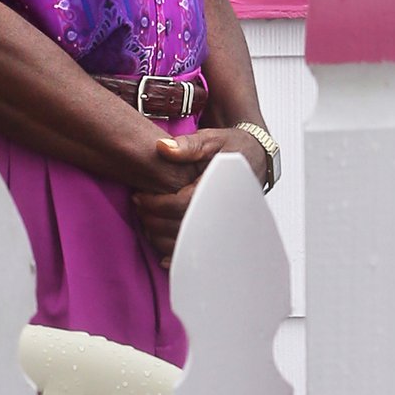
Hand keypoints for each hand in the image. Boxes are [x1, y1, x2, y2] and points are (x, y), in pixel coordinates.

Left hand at [128, 123, 269, 265]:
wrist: (256, 157)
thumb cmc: (231, 147)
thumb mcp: (211, 139)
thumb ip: (187, 145)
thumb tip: (162, 148)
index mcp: (218, 187)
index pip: (182, 204)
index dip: (156, 204)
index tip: (139, 198)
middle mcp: (223, 209)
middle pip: (183, 226)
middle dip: (155, 222)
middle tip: (138, 211)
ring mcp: (225, 222)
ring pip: (190, 242)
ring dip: (163, 239)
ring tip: (146, 224)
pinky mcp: (223, 230)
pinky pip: (202, 250)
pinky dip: (181, 255)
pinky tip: (164, 254)